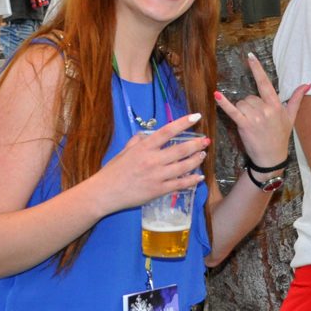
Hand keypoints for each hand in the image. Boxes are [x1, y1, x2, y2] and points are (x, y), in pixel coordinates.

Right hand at [89, 113, 207, 213]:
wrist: (105, 192)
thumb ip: (137, 141)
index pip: (167, 131)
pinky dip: (192, 180)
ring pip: (183, 166)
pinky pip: (180, 184)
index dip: (183, 123)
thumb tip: (147, 134)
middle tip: (206, 140)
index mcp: (144, 147)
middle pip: (180, 149)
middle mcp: (152, 160)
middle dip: (196, 143)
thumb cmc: (113, 171)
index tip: (196, 117)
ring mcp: (157, 176)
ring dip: (196, 160)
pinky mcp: (158, 190)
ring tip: (203, 155)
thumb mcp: (124, 151)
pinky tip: (199, 177)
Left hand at [214, 53, 310, 169]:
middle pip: (249, 96)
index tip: (250, 56)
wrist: (271, 158)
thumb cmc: (280, 136)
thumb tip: (307, 84)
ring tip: (251, 123)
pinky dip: (224, 103)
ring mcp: (255, 117)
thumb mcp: (291, 117)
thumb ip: (296, 99)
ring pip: (241, 103)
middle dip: (250, 105)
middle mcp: (266, 109)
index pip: (265, 83)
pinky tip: (216, 95)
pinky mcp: (245, 125)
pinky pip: (233, 111)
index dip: (257, 69)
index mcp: (276, 105)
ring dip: (242, 110)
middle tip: (257, 120)